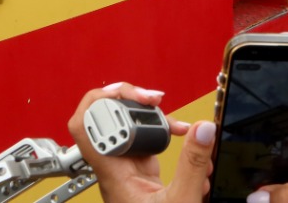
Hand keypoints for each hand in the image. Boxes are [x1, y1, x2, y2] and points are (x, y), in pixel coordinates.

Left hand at [68, 83, 211, 202]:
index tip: (128, 94)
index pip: (84, 127)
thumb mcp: (181, 202)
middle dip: (135, 105)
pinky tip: (184, 144)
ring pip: (131, 131)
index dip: (99, 101)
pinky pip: (148, 145)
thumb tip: (202, 131)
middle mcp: (115, 169)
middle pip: (108, 120)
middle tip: (155, 99)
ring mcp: (128, 170)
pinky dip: (167, 140)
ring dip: (155, 123)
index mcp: (113, 175)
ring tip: (177, 123)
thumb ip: (192, 165)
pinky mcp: (141, 174)